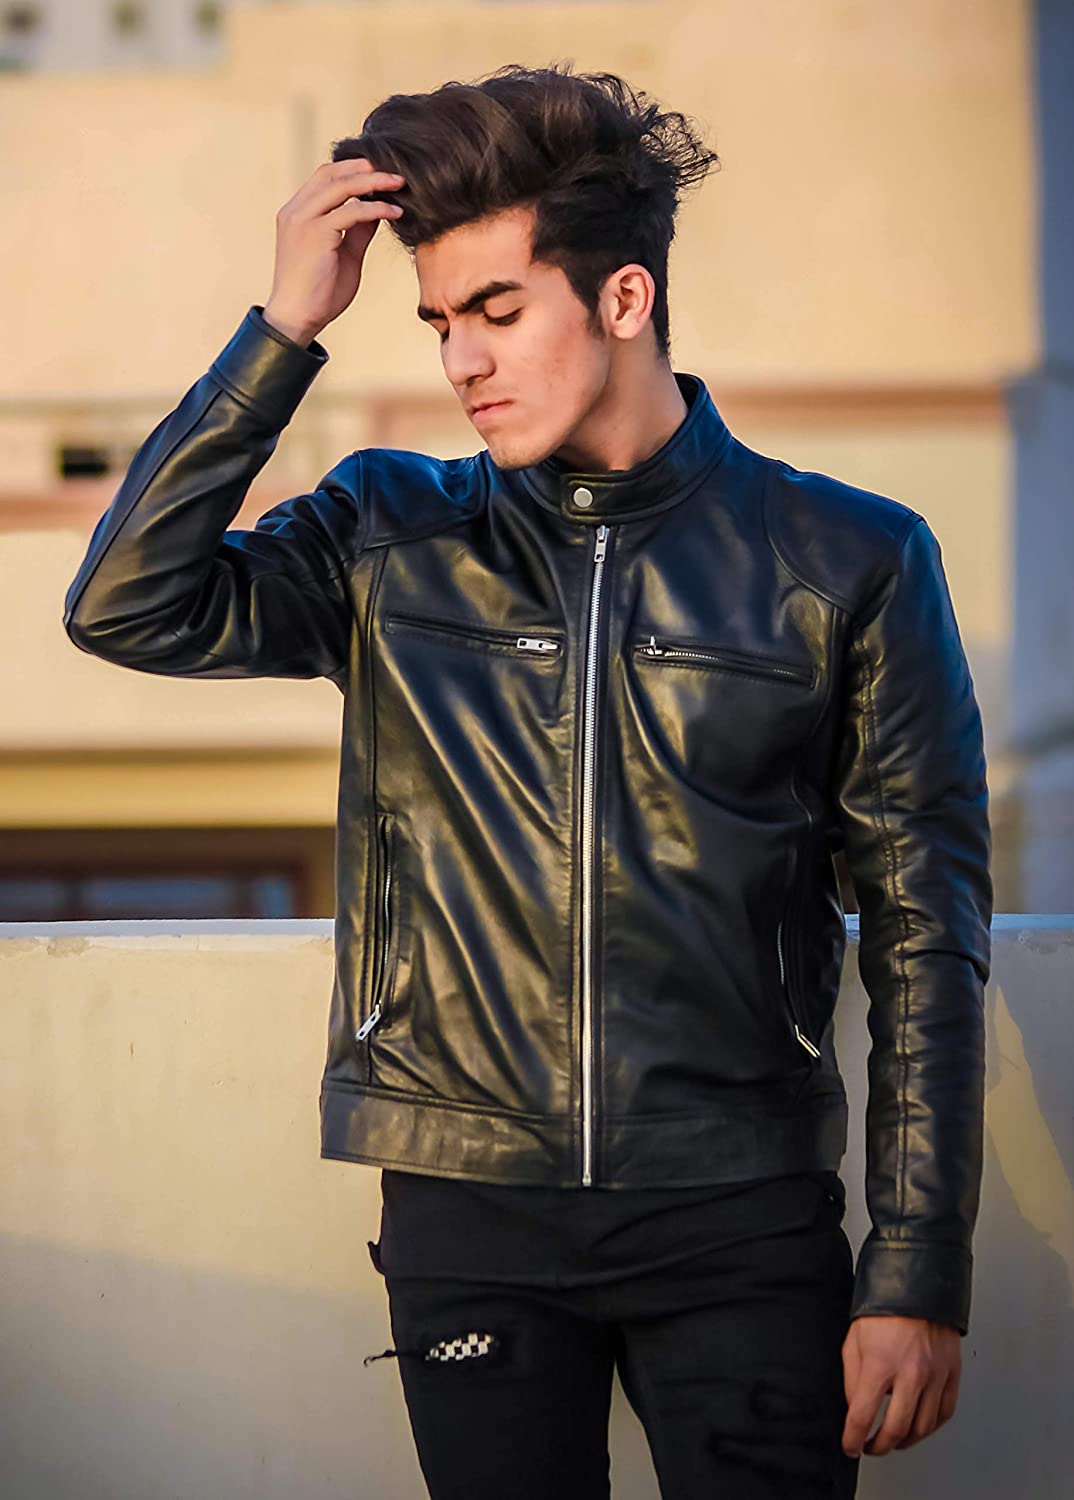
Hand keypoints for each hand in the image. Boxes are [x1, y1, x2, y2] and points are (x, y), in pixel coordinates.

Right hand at [263, 158, 406, 345]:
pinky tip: (395, 212)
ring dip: (373, 181)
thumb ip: (358, 230)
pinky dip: (376, 208)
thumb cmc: (318, 293)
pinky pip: (351, 212)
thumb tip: (377, 211)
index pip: (324, 177)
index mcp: (297, 213)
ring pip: (341, 185)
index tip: (380, 171)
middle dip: (364, 166)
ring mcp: (302, 220)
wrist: (297, 319)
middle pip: (331, 172)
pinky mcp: (315, 234)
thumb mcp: (344, 254)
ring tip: (399, 183)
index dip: (352, 168)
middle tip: (394, 170)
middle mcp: (296, 211)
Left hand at [841, 1314, 960, 1456]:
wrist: (917, 1285)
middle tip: (872, 1447)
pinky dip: (932, 1427)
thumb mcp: (854, 1339)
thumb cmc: (884, 1308)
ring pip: (923, 1427)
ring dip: (906, 1440)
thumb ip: (852, 1377)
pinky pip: (945, 1413)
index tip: (850, 1445)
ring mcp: (935, 1375)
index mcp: (880, 1363)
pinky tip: (920, 1426)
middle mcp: (910, 1373)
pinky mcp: (952, 1373)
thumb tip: (854, 1406)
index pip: (862, 1416)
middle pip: (896, 1429)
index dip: (853, 1438)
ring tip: (895, 1440)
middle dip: (879, 1446)